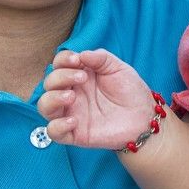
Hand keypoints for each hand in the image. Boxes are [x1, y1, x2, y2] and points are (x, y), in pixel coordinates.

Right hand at [37, 49, 158, 149]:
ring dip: (52, 98)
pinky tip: (73, 120)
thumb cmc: (130, 91)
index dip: (62, 60)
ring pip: (44, 106)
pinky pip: (53, 132)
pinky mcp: (75, 134)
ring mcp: (71, 113)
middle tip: (82, 78)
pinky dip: (57, 126)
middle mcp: (71, 93)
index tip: (76, 60)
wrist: (144, 118)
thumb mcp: (118, 68)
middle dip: (60, 77)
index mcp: (79, 76)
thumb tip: (81, 54)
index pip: (59, 64)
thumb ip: (101, 58)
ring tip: (71, 97)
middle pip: (49, 83)